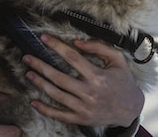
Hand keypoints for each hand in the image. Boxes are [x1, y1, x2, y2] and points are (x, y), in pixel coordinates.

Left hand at [22, 34, 143, 127]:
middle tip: (27, 58)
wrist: (131, 110)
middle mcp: (89, 92)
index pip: (72, 57)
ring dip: (40, 84)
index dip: (57, 46)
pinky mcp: (81, 119)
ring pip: (57, 95)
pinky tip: (34, 102)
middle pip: (59, 77)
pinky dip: (45, 110)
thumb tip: (76, 42)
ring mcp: (84, 108)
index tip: (44, 38)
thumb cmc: (123, 82)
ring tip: (28, 74)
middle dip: (41, 66)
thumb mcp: (117, 60)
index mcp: (98, 76)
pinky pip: (60, 115)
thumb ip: (99, 47)